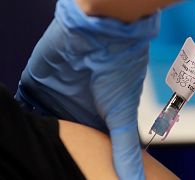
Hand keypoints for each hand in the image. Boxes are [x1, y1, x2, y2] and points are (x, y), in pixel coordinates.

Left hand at [17, 0, 159, 178]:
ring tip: (31, 158)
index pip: (88, 146)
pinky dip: (21, 121)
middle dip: (56, 152)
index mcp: (98, 119)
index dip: (82, 161)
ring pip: (41, 127)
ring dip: (38, 138)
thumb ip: (125, 151)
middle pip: (62, 139)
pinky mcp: (36, 88)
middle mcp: (76, 110)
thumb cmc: (119, 71)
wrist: (100, 36)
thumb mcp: (123, 117)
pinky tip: (19, 137)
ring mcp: (54, 99)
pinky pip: (23, 108)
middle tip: (50, 170)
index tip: (77, 175)